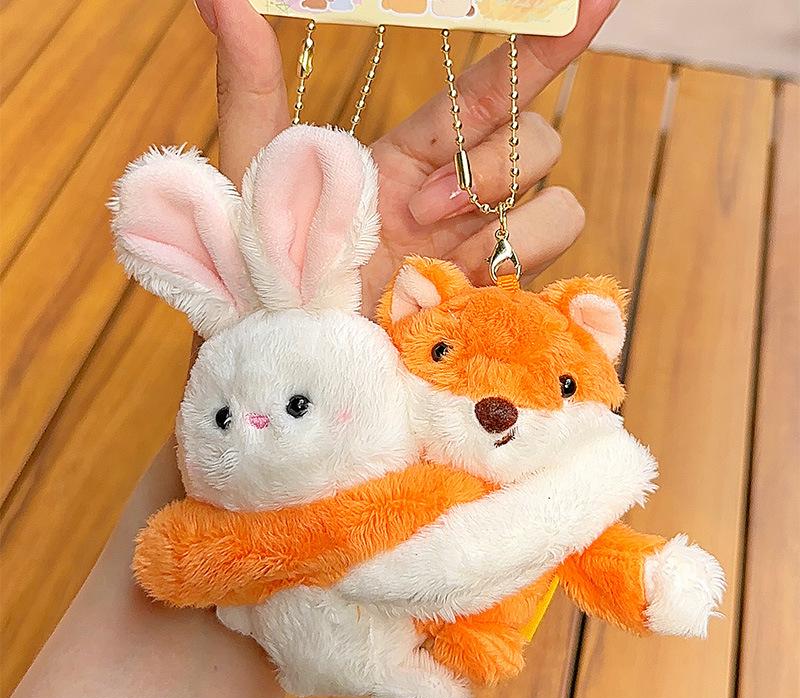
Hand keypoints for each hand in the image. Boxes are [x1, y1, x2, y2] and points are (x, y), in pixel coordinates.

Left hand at [196, 0, 618, 312]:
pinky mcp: (490, 306)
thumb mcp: (257, 179)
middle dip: (494, 166)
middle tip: (422, 210)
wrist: (285, 364)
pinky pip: (549, 269)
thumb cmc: (266, 276)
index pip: (488, 93)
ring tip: (436, 256)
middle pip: (539, 142)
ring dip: (511, 220)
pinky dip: (522, 267)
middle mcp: (454, 204)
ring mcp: (477, 257)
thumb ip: (249, 89)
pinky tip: (463, 290)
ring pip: (559, 204)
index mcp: (407, 162)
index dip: (544, 45)